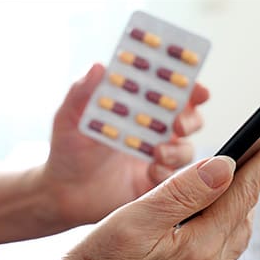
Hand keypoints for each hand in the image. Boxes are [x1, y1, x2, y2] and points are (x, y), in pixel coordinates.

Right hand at [38, 140, 259, 259]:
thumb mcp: (133, 221)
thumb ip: (184, 192)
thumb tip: (226, 166)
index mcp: (198, 252)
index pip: (241, 196)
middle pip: (240, 219)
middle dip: (250, 186)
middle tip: (256, 158)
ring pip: (229, 242)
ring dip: (234, 211)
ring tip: (232, 188)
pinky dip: (216, 236)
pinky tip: (201, 228)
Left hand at [43, 63, 209, 226]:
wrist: (64, 192)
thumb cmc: (68, 149)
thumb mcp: (69, 116)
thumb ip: (82, 91)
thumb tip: (99, 66)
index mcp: (138, 108)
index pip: (172, 91)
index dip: (190, 87)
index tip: (195, 88)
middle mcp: (153, 131)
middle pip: (189, 119)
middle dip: (190, 119)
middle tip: (177, 123)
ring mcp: (157, 158)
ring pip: (186, 149)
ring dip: (177, 149)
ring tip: (157, 152)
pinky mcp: (155, 183)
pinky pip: (173, 177)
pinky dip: (166, 172)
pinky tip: (150, 171)